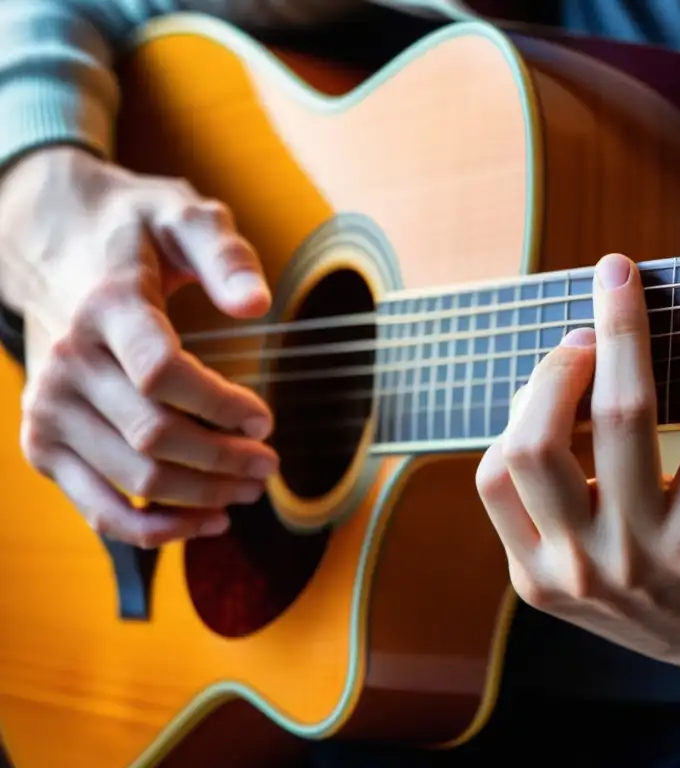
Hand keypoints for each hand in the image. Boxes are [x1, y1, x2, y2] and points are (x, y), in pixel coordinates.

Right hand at [0, 147, 278, 547]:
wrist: (49, 249)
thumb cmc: (132, 236)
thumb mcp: (183, 218)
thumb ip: (225, 253)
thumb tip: (257, 304)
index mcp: (105, 307)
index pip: (163, 373)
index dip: (222, 405)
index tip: (266, 419)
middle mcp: (66, 363)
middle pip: (155, 435)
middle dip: (225, 459)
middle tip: (270, 464)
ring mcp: (47, 409)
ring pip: (136, 477)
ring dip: (202, 495)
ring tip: (249, 489)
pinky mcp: (42, 444)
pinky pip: (98, 507)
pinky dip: (153, 529)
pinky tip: (202, 522)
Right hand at [476, 253, 679, 675]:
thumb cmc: (647, 572)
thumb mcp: (578, 551)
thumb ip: (551, 484)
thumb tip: (541, 382)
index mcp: (535, 569)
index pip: (495, 472)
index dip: (522, 401)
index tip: (558, 360)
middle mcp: (578, 566)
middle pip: (538, 440)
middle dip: (560, 362)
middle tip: (589, 328)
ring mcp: (640, 559)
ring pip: (619, 423)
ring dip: (625, 345)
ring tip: (632, 319)